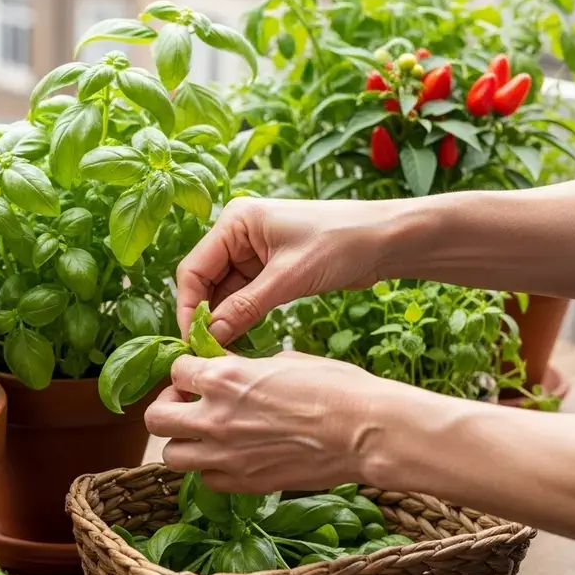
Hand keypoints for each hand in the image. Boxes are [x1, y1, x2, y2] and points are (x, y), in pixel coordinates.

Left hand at [145, 351, 426, 493]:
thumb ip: (244, 368)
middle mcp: (214, 417)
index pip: (175, 370)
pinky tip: (230, 457)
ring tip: (205, 435)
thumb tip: (230, 371)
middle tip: (188, 406)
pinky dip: (210, 468)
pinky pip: (205, 480)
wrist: (366, 431)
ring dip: (183, 442)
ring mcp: (225, 455)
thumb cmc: (335, 387)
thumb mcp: (283, 360)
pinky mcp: (244, 484)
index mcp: (223, 377)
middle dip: (168, 408)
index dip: (186, 371)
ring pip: (170, 455)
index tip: (198, 375)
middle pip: (156, 418)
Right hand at [176, 196, 398, 344]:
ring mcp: (252, 253)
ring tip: (224, 352)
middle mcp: (237, 234)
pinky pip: (243, 298)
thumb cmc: (340, 244)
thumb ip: (245, 307)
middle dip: (205, 316)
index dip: (188, 307)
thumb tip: (210, 337)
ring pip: (223, 293)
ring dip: (223, 321)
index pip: (194, 269)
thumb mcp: (289, 278)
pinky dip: (241, 319)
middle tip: (207, 353)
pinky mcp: (268, 270)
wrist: (385, 240)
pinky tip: (241, 341)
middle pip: (205, 282)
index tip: (193, 342)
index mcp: (235, 222)